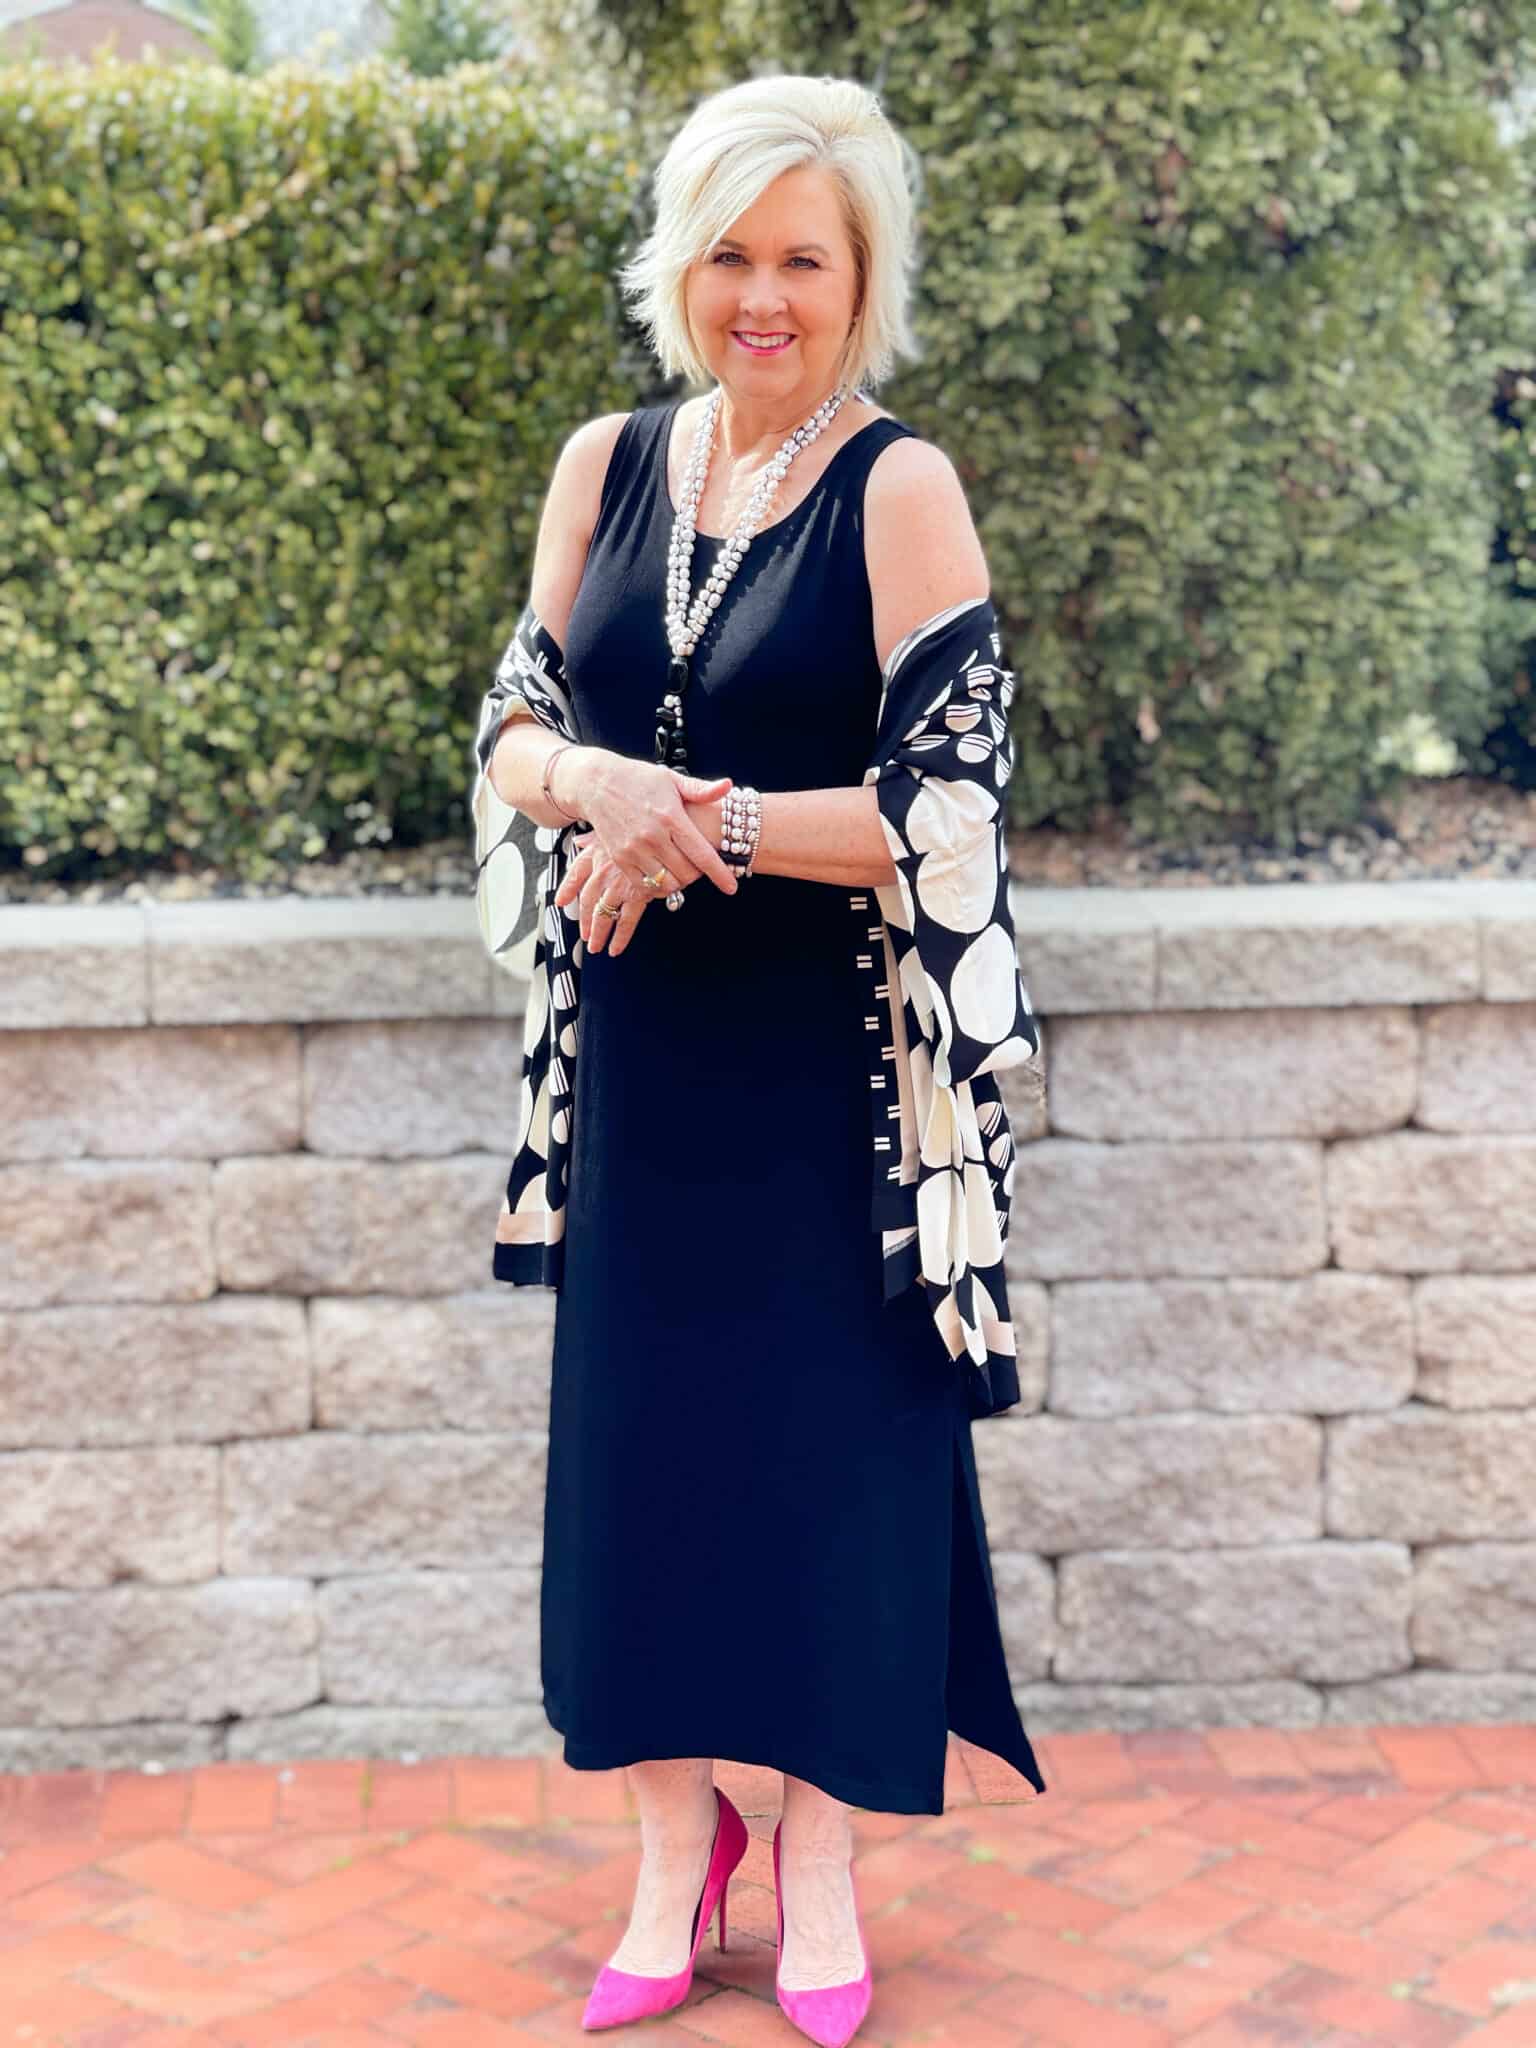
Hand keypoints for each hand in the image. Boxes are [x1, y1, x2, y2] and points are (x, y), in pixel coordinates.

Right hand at [554, 761, 735, 956]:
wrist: (596, 782)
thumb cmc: (637, 778)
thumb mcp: (671, 778)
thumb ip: (700, 789)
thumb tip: (727, 786)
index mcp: (671, 817)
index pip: (702, 854)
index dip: (719, 874)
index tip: (730, 887)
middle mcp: (653, 836)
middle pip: (686, 874)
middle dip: (698, 876)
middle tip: (698, 867)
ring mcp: (634, 849)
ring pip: (666, 884)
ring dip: (678, 882)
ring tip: (680, 870)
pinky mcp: (619, 858)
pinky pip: (644, 886)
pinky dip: (657, 886)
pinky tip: (661, 874)